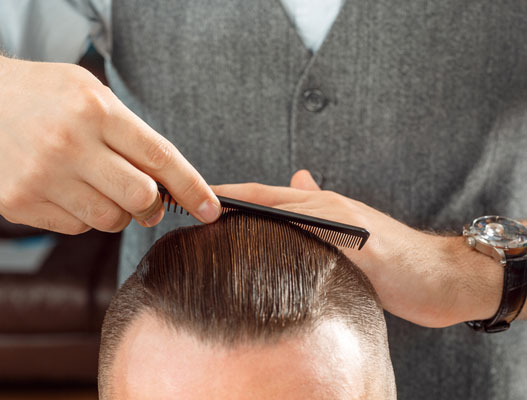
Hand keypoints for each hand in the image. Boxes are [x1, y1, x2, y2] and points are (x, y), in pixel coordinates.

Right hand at [0, 56, 219, 233]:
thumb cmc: (50, 97)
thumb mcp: (96, 96)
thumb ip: (134, 136)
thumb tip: (171, 181)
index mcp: (96, 110)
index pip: (161, 158)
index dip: (193, 188)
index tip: (212, 209)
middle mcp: (69, 144)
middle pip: (141, 198)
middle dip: (154, 207)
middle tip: (150, 201)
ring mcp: (42, 176)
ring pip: (111, 220)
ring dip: (119, 212)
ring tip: (101, 188)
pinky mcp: (20, 202)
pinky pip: (78, 228)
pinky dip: (86, 216)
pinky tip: (72, 191)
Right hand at [213, 170, 503, 327]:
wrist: (444, 284)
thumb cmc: (410, 266)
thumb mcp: (368, 243)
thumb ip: (331, 217)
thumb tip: (297, 182)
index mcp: (326, 207)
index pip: (269, 196)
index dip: (235, 194)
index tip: (203, 195)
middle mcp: (325, 214)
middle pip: (270, 204)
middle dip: (235, 204)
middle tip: (202, 212)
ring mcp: (330, 231)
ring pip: (281, 220)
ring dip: (252, 218)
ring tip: (224, 225)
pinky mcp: (337, 251)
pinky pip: (295, 238)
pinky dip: (275, 234)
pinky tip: (270, 238)